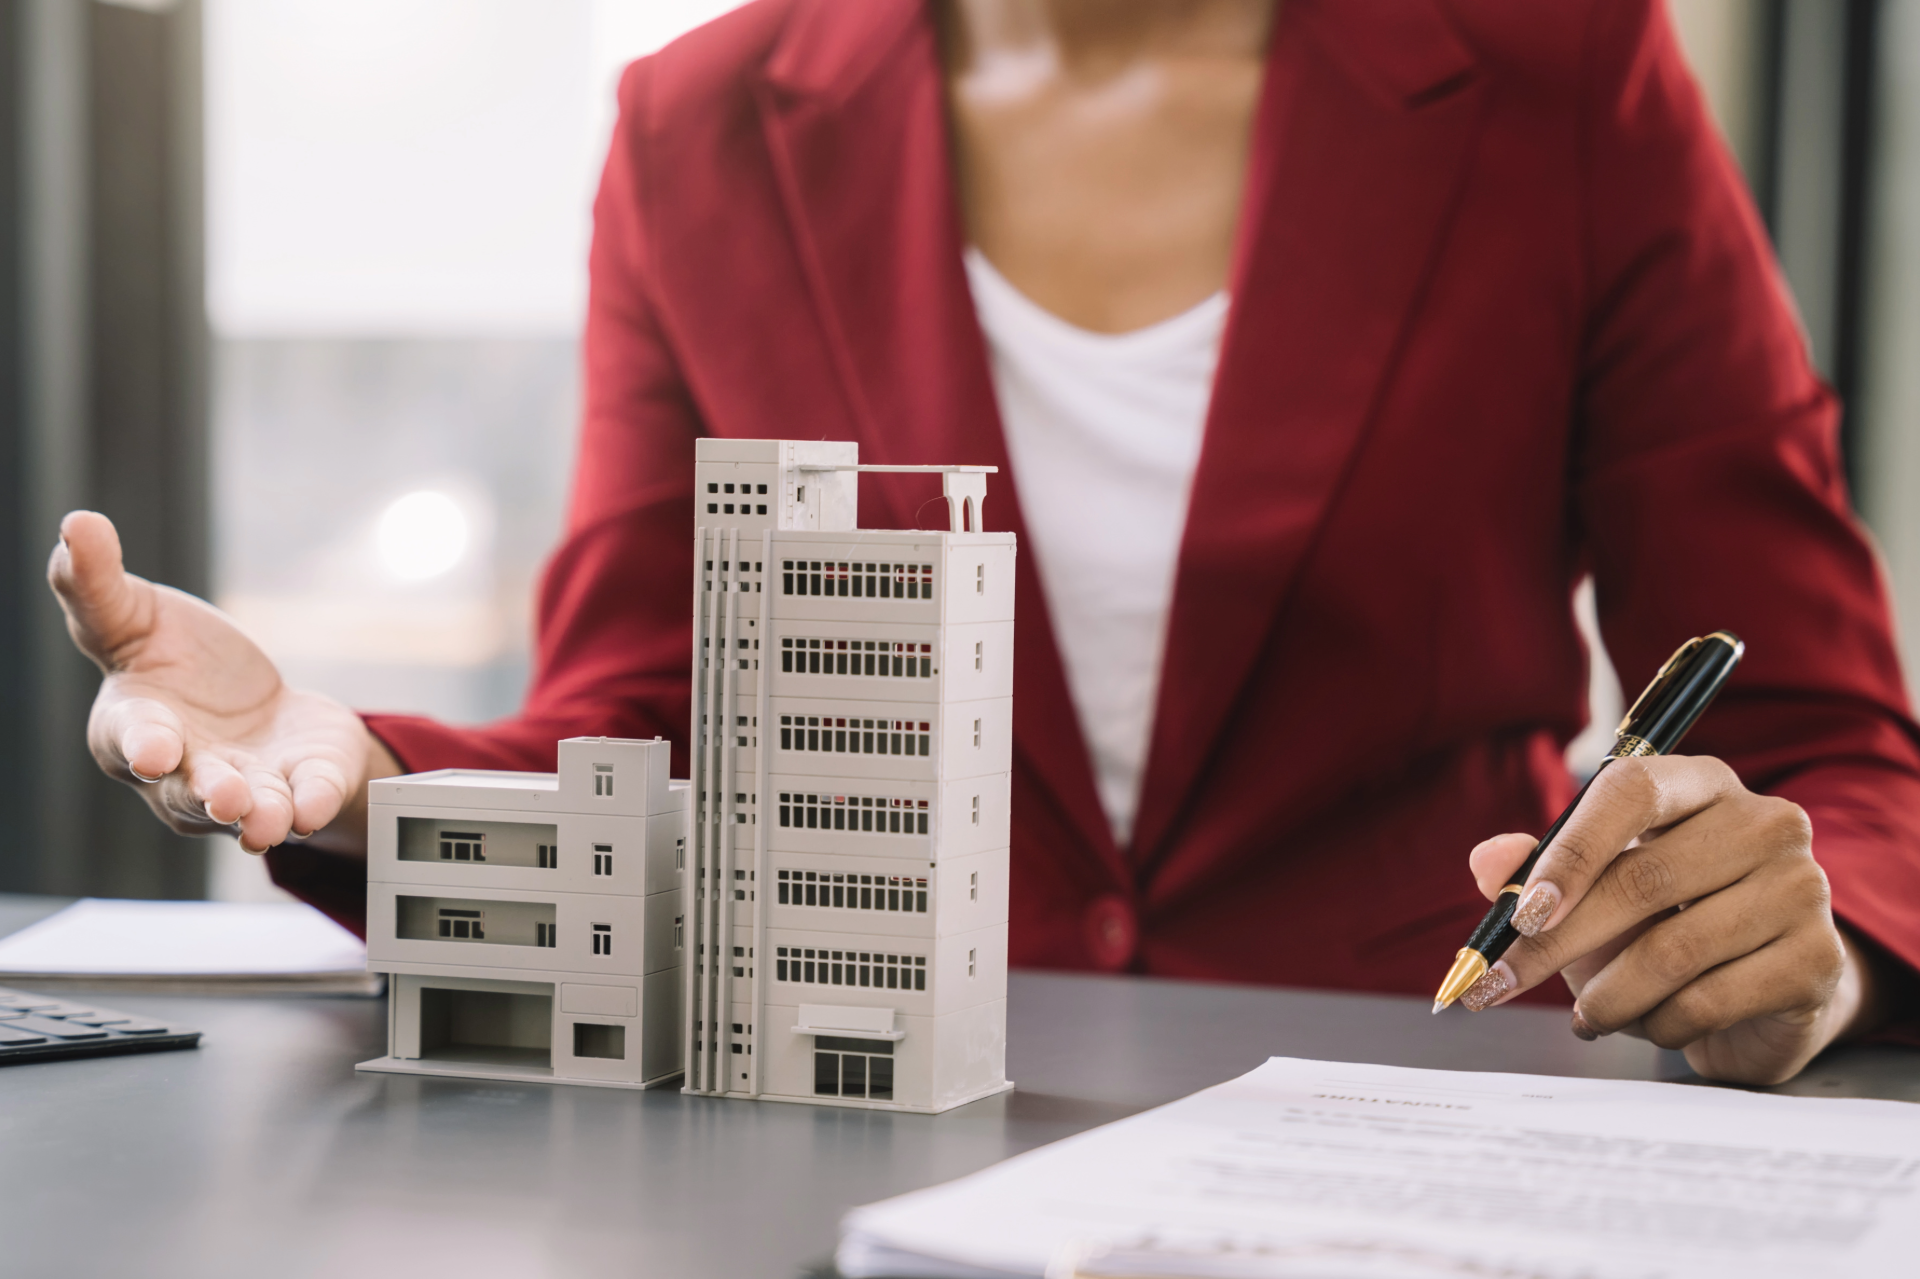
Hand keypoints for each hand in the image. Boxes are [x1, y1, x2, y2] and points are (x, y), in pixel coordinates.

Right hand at [47, 511, 397, 855]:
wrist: (257, 701)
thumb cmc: (177, 661)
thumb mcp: (132, 614)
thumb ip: (94, 583)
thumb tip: (76, 522)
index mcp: (134, 727)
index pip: (131, 738)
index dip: (142, 744)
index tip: (153, 751)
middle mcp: (186, 772)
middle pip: (191, 790)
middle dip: (209, 793)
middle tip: (227, 796)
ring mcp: (248, 785)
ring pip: (248, 809)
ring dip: (260, 815)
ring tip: (270, 819)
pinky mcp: (303, 782)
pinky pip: (307, 798)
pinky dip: (311, 803)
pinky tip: (314, 806)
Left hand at [1461, 754, 1883, 1085]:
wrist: (1767, 991)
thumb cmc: (1667, 926)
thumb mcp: (1594, 891)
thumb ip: (1536, 871)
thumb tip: (1487, 861)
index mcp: (1701, 783)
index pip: (1632, 788)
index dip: (1571, 850)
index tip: (1520, 911)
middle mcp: (1764, 822)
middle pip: (1642, 879)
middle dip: (1554, 944)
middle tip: (1500, 983)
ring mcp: (1803, 888)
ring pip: (1671, 951)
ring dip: (1608, 997)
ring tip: (1589, 1014)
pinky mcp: (1818, 959)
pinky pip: (1709, 1001)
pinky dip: (1660, 1025)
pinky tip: (1650, 1025)